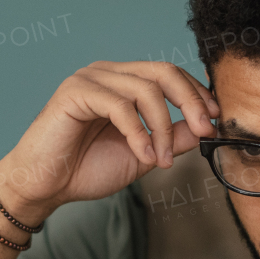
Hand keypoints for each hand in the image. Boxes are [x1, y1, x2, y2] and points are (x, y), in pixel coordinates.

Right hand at [0, 61, 219, 224]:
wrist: (44, 187)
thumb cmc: (85, 170)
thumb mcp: (143, 155)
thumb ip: (172, 138)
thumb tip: (205, 127)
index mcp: (123, 83)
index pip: (169, 74)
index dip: (196, 94)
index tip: (215, 120)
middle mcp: (108, 74)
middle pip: (163, 71)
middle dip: (191, 101)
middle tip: (205, 130)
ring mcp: (90, 79)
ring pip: (145, 89)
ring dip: (163, 128)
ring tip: (161, 160)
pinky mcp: (75, 92)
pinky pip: (120, 105)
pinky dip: (138, 133)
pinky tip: (143, 155)